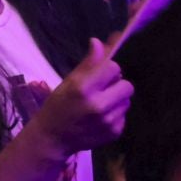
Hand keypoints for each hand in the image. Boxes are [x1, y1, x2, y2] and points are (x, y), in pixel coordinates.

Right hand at [31, 39, 131, 155]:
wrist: (53, 138)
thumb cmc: (57, 105)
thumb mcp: (68, 82)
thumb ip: (87, 64)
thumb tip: (99, 42)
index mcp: (83, 88)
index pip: (113, 67)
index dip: (107, 68)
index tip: (99, 73)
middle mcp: (98, 104)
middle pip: (127, 85)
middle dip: (116, 84)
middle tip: (102, 89)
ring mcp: (109, 121)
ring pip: (127, 100)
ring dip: (117, 99)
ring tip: (100, 103)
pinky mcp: (115, 132)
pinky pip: (124, 114)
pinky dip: (115, 113)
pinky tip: (100, 117)